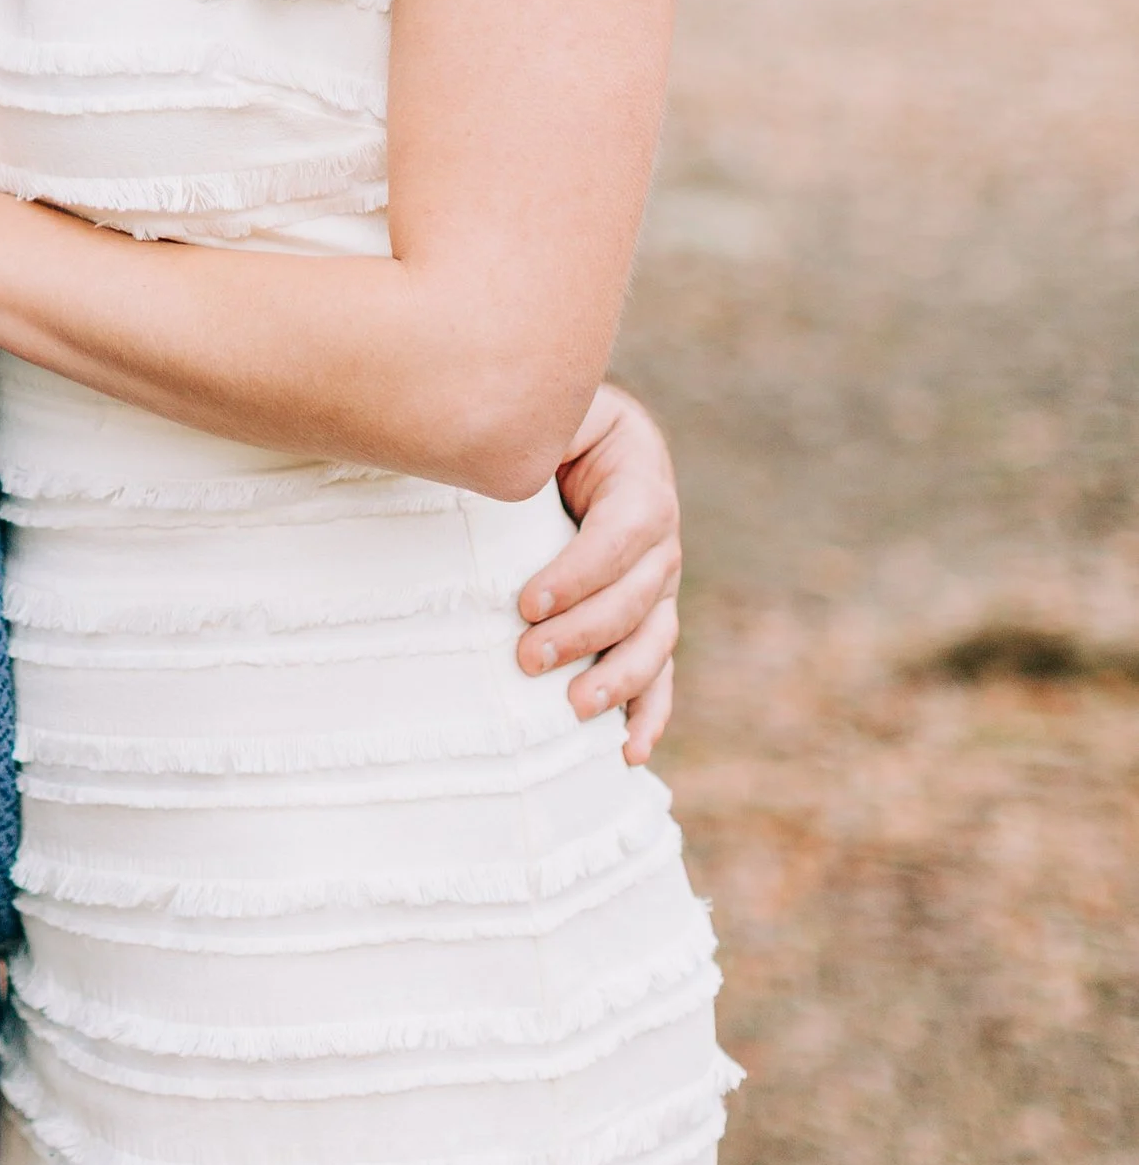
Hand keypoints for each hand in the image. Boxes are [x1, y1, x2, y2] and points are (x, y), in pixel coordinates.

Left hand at [518, 381, 681, 763]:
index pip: (624, 533)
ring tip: (574, 707)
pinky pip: (659, 669)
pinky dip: (650, 712)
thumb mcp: (549, 413)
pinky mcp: (647, 618)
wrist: (571, 434)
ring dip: (619, 679)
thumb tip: (502, 467)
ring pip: (654, 638)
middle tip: (526, 657)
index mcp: (641, 477)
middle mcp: (662, 536)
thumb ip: (537, 435)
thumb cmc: (545, 424)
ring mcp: (660, 583)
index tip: (526, 603)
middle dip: (583, 632)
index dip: (580, 573)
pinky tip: (629, 750)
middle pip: (637, 595)